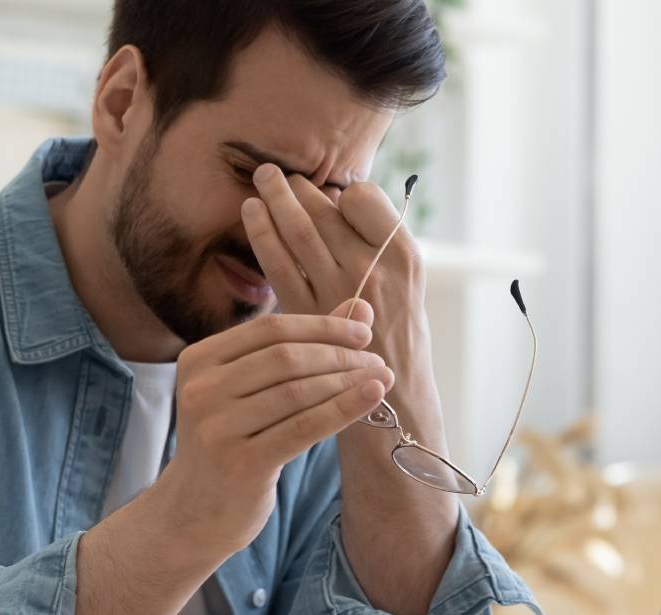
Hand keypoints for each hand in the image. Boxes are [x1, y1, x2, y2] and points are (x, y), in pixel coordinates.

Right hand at [146, 303, 394, 557]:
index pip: (270, 329)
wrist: (195, 513)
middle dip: (339, 354)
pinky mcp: (240, 464)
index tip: (363, 332)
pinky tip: (372, 397)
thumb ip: (300, 347)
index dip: (322, 326)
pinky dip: (344, 408)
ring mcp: (216, 428)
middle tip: (376, 359)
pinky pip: (304, 428)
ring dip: (347, 381)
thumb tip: (361, 308)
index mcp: (198, 360)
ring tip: (381, 379)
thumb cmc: (232, 442)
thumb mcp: (253, 391)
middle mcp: (201, 390)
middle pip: (285, 357)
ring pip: (297, 391)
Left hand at [240, 164, 424, 327]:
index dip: (342, 193)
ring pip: (298, 230)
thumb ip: (378, 243)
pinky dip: (262, 234)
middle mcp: (372, 269)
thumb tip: (335, 199)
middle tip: (274, 172)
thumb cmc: (399, 333)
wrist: (396, 396)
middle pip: (325, 211)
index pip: (362, 198)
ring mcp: (339, 291)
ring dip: (275, 199)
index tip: (330, 196)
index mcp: (403, 255)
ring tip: (261, 179)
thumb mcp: (408, 282)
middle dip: (296, 187)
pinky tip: (252, 215)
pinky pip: (278, 264)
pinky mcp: (308, 314)